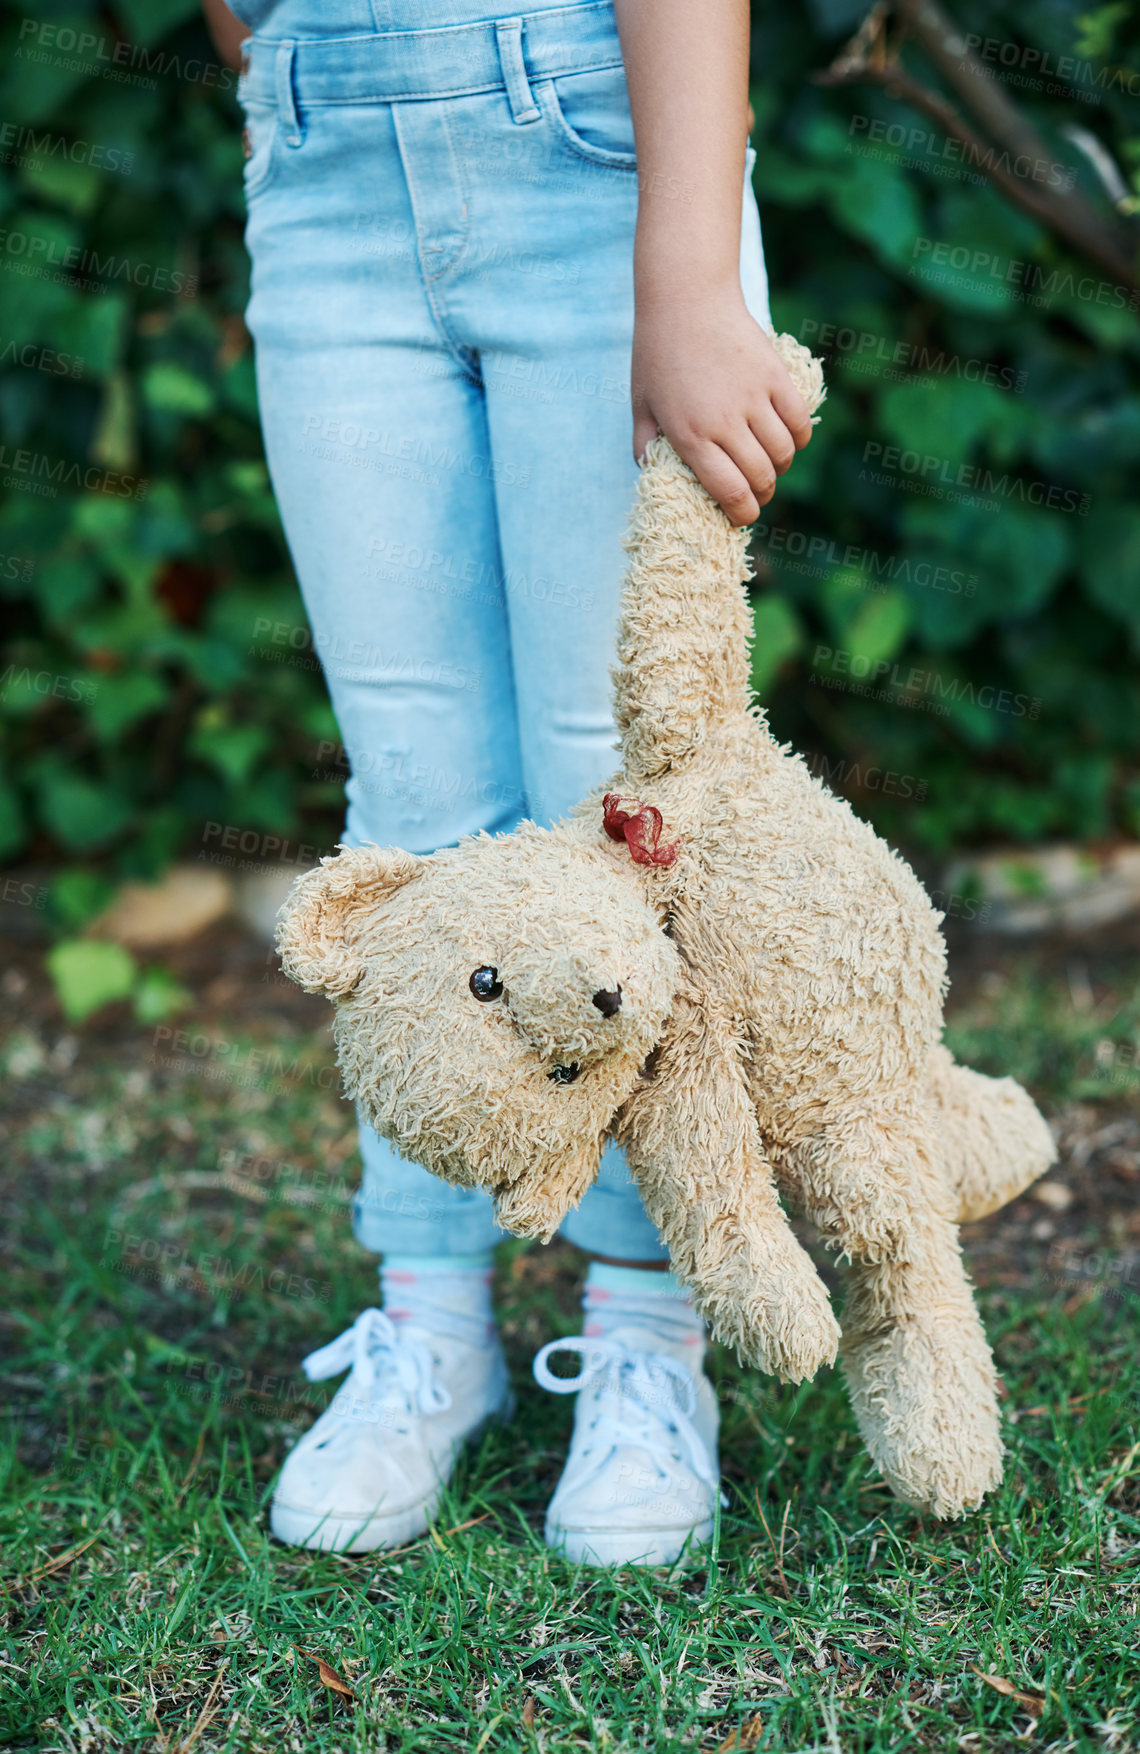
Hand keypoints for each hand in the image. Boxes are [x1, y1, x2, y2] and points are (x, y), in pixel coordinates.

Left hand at [631, 283, 813, 525]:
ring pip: (784, 453)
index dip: (742, 514)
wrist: (686, 298)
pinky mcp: (775, 377)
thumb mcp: (641, 403)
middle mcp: (725, 421)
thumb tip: (652, 476)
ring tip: (769, 467)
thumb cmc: (658, 352)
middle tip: (756, 495)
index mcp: (691, 435)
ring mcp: (754, 398)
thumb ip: (645, 445)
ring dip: (780, 468)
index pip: (730, 492)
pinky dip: (799, 439)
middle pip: (761, 478)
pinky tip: (788, 440)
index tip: (741, 518)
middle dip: (762, 496)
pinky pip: (799, 422)